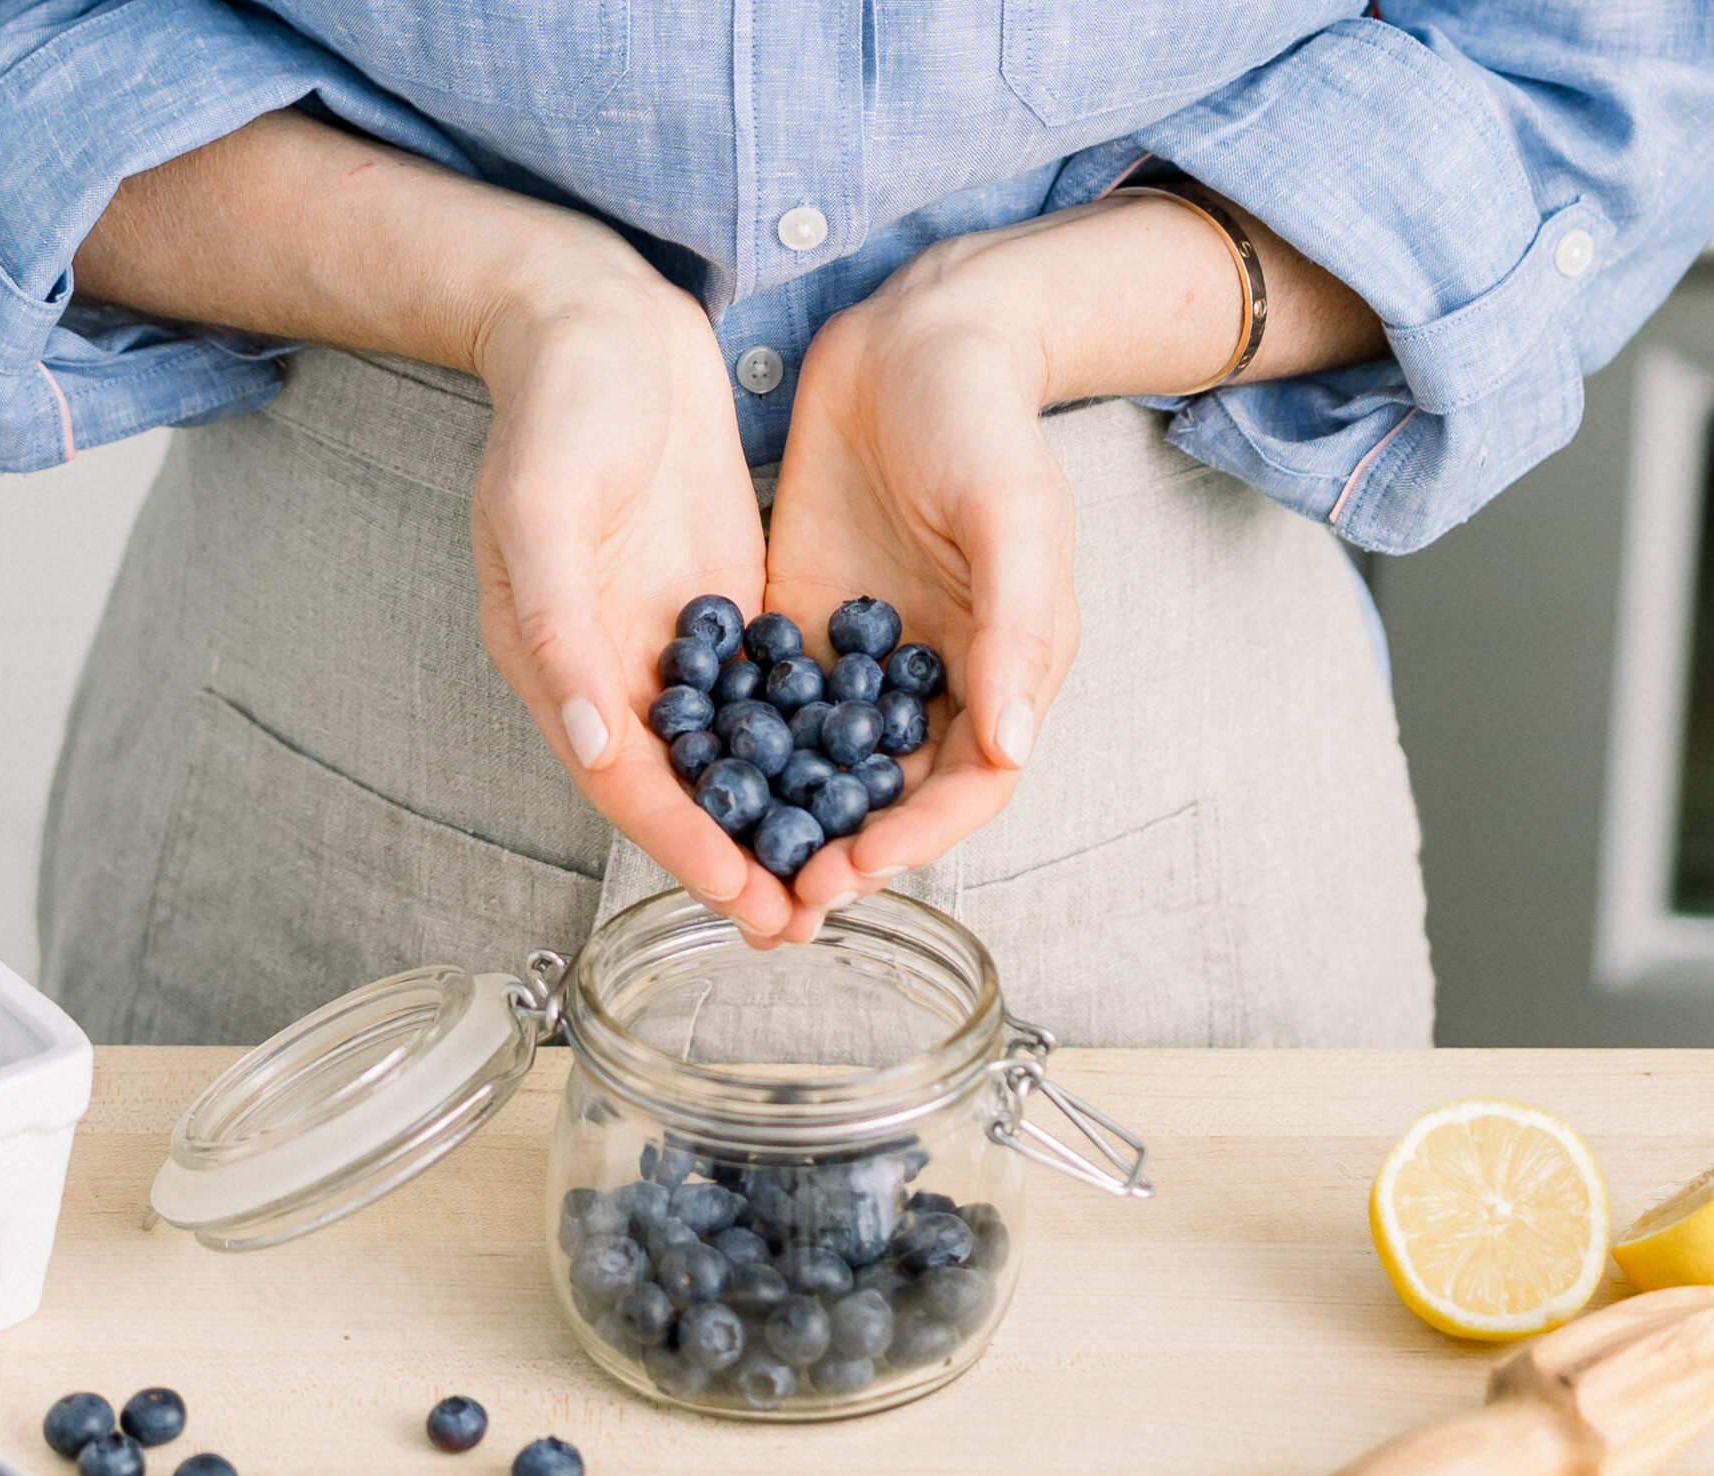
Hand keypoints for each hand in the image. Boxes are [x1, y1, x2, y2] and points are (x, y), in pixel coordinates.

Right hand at [470, 266, 796, 938]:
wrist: (601, 320)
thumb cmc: (560, 404)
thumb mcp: (544, 506)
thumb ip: (559, 628)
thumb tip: (586, 741)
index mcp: (556, 660)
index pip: (626, 781)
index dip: (684, 846)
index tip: (746, 900)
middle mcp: (611, 669)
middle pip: (678, 791)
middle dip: (736, 862)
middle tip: (804, 924)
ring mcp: (670, 642)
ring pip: (725, 757)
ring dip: (773, 822)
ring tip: (833, 883)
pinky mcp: (720, 608)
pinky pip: (761, 696)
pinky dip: (798, 745)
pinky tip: (854, 780)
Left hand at [762, 192, 1327, 939]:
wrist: (913, 337)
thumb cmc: (983, 422)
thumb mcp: (1015, 516)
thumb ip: (1017, 630)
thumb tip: (1010, 748)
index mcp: (1005, 668)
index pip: (967, 784)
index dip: (918, 837)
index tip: (857, 869)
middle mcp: (935, 680)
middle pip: (892, 796)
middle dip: (845, 854)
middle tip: (784, 900)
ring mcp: (864, 659)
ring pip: (827, 767)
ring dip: (789, 824)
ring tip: (739, 873)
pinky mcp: (803, 627)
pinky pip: (772, 708)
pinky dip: (743, 752)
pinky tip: (696, 783)